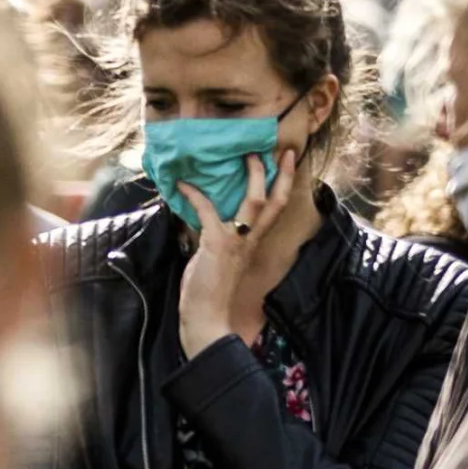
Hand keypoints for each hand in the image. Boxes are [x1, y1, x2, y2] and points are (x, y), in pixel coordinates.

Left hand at [175, 148, 289, 359]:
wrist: (206, 319)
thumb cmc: (207, 291)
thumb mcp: (215, 256)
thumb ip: (215, 235)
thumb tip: (200, 213)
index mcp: (252, 242)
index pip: (275, 211)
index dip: (283, 185)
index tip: (286, 161)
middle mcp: (250, 241)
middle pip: (275, 203)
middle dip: (278, 175)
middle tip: (275, 150)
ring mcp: (237, 242)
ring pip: (256, 203)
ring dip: (252, 177)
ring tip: (244, 155)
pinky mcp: (218, 245)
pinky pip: (208, 212)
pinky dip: (194, 195)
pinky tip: (181, 184)